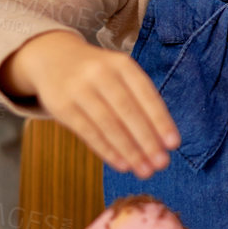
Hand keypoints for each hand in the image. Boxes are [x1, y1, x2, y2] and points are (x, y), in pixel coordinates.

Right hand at [6, 31, 179, 178]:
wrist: (53, 58)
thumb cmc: (98, 73)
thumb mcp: (119, 73)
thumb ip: (138, 99)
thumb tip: (162, 140)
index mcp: (121, 64)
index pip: (146, 94)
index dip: (160, 120)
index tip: (174, 144)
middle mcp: (100, 73)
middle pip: (127, 111)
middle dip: (147, 140)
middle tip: (161, 163)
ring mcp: (79, 89)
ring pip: (108, 124)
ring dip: (129, 150)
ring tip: (144, 170)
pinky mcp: (62, 106)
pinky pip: (88, 132)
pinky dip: (107, 150)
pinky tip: (122, 164)